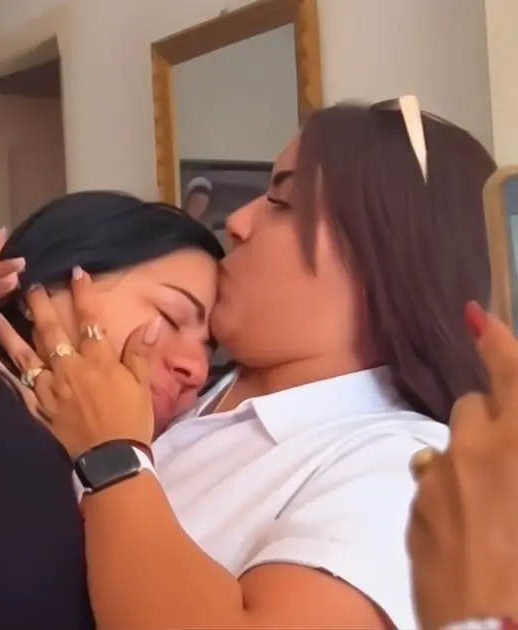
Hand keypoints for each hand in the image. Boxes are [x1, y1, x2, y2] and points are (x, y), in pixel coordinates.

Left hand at [0, 267, 157, 454]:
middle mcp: (69, 368)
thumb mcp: (143, 386)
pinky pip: (14, 385)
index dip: (82, 294)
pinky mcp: (38, 407)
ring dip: (7, 331)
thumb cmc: (131, 422)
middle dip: (38, 303)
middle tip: (26, 283)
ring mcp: (50, 388)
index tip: (74, 272)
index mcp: (97, 360)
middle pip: (51, 329)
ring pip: (24, 354)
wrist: (112, 460)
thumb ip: (140, 352)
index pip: (89, 319)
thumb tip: (152, 322)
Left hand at [408, 301, 517, 629]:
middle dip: (490, 419)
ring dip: (466, 460)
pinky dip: (447, 496)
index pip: (507, 372)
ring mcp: (439, 482)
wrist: (501, 628)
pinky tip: (471, 531)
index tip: (475, 315)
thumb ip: (513, 446)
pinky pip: (429, 488)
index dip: (495, 339)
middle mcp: (477, 450)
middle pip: (472, 408)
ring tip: (494, 504)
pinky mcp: (415, 515)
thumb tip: (506, 439)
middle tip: (511, 455)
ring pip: (446, 449)